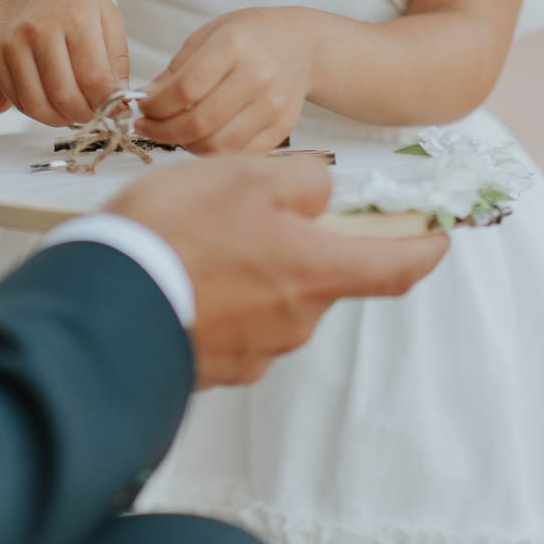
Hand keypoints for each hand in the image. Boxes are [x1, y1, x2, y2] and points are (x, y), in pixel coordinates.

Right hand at [0, 0, 128, 126]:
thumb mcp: (108, 17)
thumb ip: (117, 60)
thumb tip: (120, 102)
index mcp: (76, 19)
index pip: (94, 81)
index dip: (108, 104)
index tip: (115, 109)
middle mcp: (40, 32)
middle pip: (64, 97)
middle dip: (85, 116)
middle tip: (95, 114)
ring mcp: (13, 45)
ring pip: (37, 105)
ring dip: (60, 119)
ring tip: (74, 111)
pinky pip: (16, 100)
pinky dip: (37, 110)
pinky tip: (51, 101)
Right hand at [107, 153, 447, 386]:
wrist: (104, 303)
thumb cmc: (177, 232)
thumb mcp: (245, 175)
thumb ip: (301, 180)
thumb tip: (322, 193)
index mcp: (315, 273)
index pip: (396, 268)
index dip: (424, 249)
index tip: (440, 236)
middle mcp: (296, 322)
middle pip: (325, 278)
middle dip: (306, 245)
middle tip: (260, 207)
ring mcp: (255, 352)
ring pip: (277, 299)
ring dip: (259, 269)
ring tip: (206, 234)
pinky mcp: (215, 368)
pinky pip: (237, 325)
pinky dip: (226, 297)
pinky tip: (187, 270)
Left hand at [140, 8, 314, 152]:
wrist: (302, 45)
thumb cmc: (249, 37)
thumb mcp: (208, 36)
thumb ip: (175, 70)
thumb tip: (143, 100)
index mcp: (234, 46)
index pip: (185, 88)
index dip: (155, 106)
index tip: (141, 110)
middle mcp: (257, 76)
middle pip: (200, 121)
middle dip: (163, 131)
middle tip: (147, 128)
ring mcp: (273, 105)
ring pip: (219, 145)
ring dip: (185, 146)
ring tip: (173, 134)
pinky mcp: (283, 127)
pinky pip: (240, 154)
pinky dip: (213, 153)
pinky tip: (200, 140)